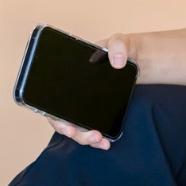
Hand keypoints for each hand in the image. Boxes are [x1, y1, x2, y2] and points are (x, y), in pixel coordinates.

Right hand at [42, 32, 135, 149]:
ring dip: (86, 138)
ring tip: (102, 141)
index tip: (69, 128)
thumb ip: (118, 46)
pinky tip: (106, 143)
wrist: (133, 57)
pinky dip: (96, 139)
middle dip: (76, 133)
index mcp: (67, 78)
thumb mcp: (119, 42)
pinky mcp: (97, 111)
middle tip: (94, 136)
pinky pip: (90, 128)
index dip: (56, 119)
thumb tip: (117, 63)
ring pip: (76, 128)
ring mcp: (83, 105)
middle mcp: (71, 94)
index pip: (51, 102)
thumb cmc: (119, 48)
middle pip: (63, 120)